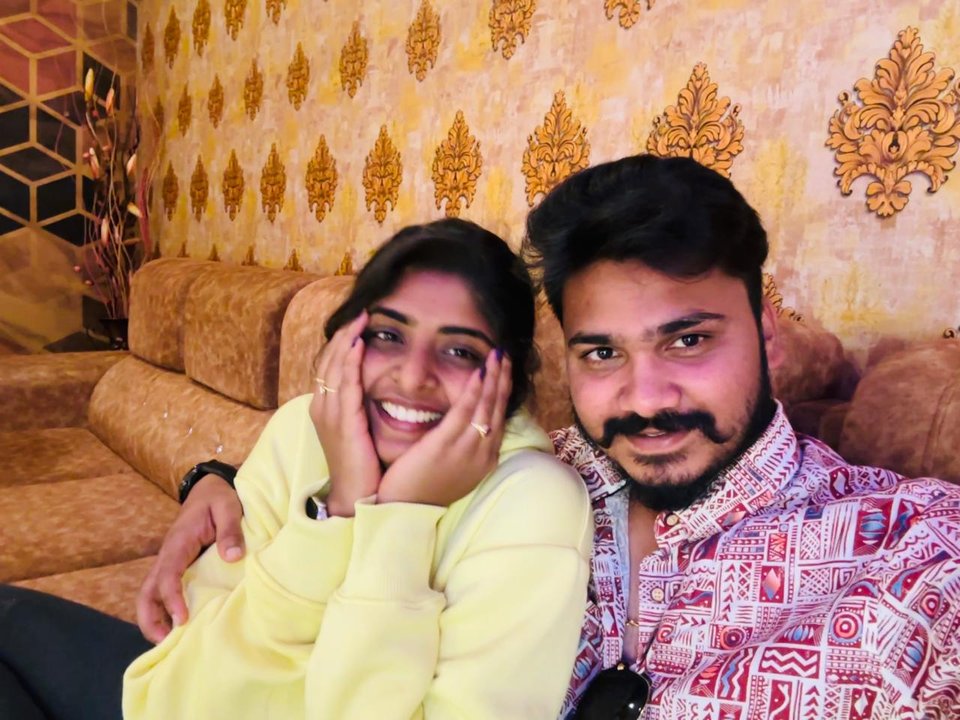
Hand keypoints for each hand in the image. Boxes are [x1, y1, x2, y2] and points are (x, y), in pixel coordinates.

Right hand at [136, 474, 243, 642]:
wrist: (209, 488)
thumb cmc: (219, 498)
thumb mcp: (228, 508)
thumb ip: (230, 530)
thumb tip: (232, 557)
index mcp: (178, 542)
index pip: (168, 575)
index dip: (172, 599)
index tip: (183, 619)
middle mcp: (168, 555)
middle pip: (147, 591)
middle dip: (150, 618)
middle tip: (165, 641)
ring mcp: (170, 561)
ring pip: (150, 593)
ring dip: (154, 618)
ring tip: (168, 641)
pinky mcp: (177, 566)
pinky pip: (163, 590)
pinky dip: (164, 609)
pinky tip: (178, 625)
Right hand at [310, 312, 381, 516]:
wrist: (357, 497)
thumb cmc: (362, 465)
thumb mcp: (359, 429)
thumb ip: (363, 405)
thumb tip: (380, 386)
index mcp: (325, 408)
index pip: (330, 364)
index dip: (343, 341)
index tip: (359, 321)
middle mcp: (321, 407)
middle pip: (328, 359)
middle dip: (344, 333)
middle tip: (361, 311)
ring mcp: (329, 414)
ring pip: (333, 367)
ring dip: (347, 340)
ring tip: (361, 318)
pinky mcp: (343, 423)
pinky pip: (344, 385)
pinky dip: (349, 363)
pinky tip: (358, 345)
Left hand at [377, 351, 510, 506]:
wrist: (403, 513)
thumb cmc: (421, 491)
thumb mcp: (450, 468)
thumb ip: (458, 446)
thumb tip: (461, 427)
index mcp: (483, 460)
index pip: (498, 419)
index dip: (502, 393)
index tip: (502, 371)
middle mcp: (482, 454)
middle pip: (497, 409)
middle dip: (503, 379)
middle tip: (504, 355)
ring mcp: (466, 450)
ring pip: (486, 406)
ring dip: (493, 378)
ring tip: (496, 355)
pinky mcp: (445, 446)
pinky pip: (465, 412)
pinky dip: (474, 390)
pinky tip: (479, 372)